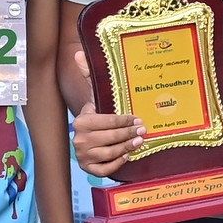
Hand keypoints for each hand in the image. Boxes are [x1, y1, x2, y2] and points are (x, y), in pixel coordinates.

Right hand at [69, 44, 141, 174]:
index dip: (125, 120)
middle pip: (110, 138)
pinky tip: (127, 155)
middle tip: (143, 129)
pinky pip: (105, 169)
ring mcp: (83, 156)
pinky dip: (117, 163)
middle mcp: (79, 140)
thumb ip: (89, 75)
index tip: (137, 117)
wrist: (87, 135)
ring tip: (139, 141)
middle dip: (129, 133)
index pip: (108, 121)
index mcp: (81, 121)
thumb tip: (79, 52)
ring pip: (110, 153)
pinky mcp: (88, 169)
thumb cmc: (96, 114)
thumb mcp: (94, 96)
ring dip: (127, 147)